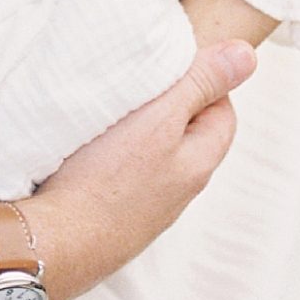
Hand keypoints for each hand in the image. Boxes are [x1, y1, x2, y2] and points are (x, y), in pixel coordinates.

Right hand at [33, 38, 252, 299]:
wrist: (53, 244)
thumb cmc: (105, 179)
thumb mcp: (160, 116)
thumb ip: (201, 83)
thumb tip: (246, 56)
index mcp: (199, 164)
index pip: (223, 111)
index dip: (203, 80)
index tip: (171, 63)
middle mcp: (178, 193)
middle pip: (187, 134)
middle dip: (168, 103)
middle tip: (136, 81)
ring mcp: (145, 211)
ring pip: (151, 156)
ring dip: (136, 131)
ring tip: (106, 111)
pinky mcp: (112, 221)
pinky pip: (121, 178)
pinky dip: (109, 158)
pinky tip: (84, 151)